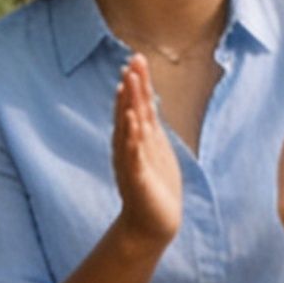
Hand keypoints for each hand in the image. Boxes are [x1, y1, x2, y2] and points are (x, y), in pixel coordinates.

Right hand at [108, 54, 181, 247]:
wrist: (153, 224)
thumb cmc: (155, 186)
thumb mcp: (155, 150)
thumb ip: (149, 127)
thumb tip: (148, 102)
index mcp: (137, 139)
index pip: (137, 105)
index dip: (138, 83)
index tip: (137, 59)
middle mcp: (129, 146)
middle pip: (130, 110)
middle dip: (132, 86)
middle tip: (132, 61)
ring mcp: (131, 160)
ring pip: (128, 127)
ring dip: (128, 104)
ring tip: (128, 82)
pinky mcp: (135, 177)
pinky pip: (132, 153)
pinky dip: (130, 136)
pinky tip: (131, 119)